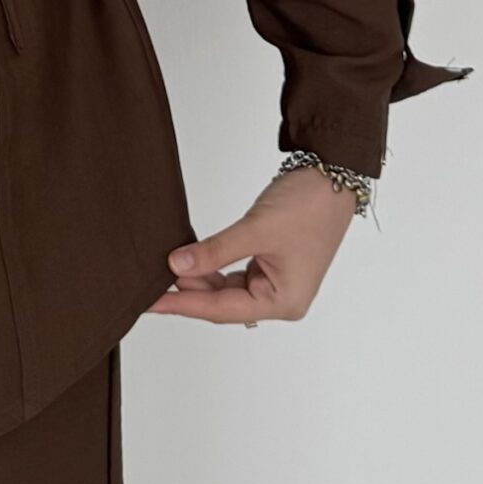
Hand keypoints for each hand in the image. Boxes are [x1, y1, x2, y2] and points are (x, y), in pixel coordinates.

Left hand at [145, 163, 359, 324]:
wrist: (333, 174)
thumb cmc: (309, 204)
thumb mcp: (255, 229)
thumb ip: (214, 251)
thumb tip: (176, 266)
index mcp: (284, 302)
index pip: (221, 309)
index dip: (183, 305)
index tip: (150, 303)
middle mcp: (281, 299)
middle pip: (223, 303)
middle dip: (188, 292)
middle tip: (149, 285)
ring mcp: (276, 283)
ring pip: (226, 289)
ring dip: (198, 279)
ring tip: (165, 269)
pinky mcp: (271, 266)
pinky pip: (234, 274)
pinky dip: (212, 267)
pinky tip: (190, 261)